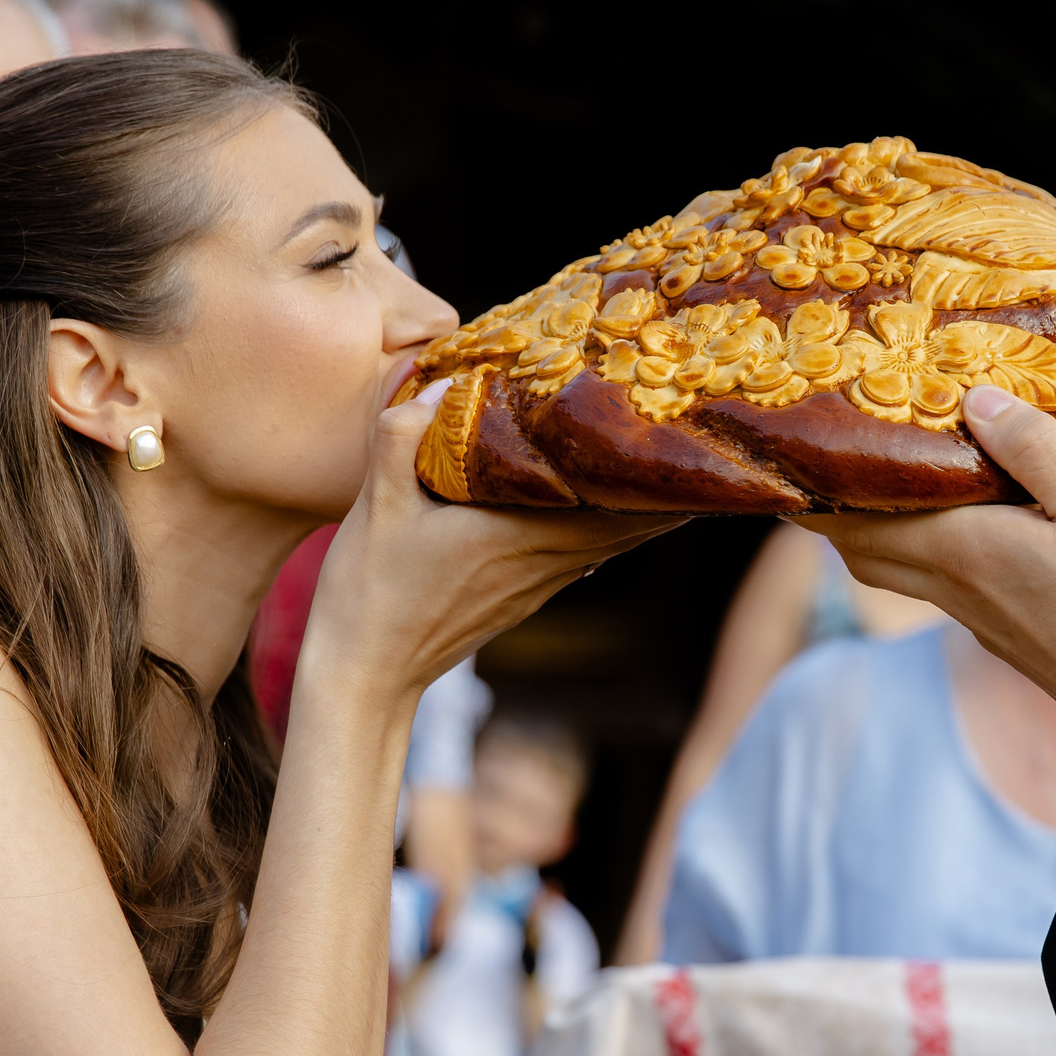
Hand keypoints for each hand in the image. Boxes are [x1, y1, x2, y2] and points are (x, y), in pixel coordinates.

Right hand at [305, 382, 682, 702]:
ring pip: (611, 541)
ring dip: (638, 505)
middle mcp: (545, 563)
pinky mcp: (523, 597)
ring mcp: (539, 585)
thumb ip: (404, 437)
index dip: (655, 473)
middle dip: (660, 482)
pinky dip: (604, 525)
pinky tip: (598, 500)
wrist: (364, 675)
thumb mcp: (376, 506)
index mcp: (522, 537)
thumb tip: (442, 380)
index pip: (615, 506)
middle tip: (690, 433)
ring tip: (660, 459)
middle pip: (630, 523)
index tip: (685, 433)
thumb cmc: (370, 593)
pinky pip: (584, 554)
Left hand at [801, 386, 1055, 703]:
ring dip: (877, 526)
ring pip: (896, 568)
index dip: (815, 489)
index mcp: (961, 551)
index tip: (796, 446)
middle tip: (836, 450)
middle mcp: (950, 587)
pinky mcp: (1000, 631)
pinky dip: (920, 545)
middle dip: (835, 506)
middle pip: (861, 549)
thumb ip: (1035, 449)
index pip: (853, 521)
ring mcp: (974, 616)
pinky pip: (935, 581)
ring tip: (889, 472)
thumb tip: (973, 399)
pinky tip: (956, 515)